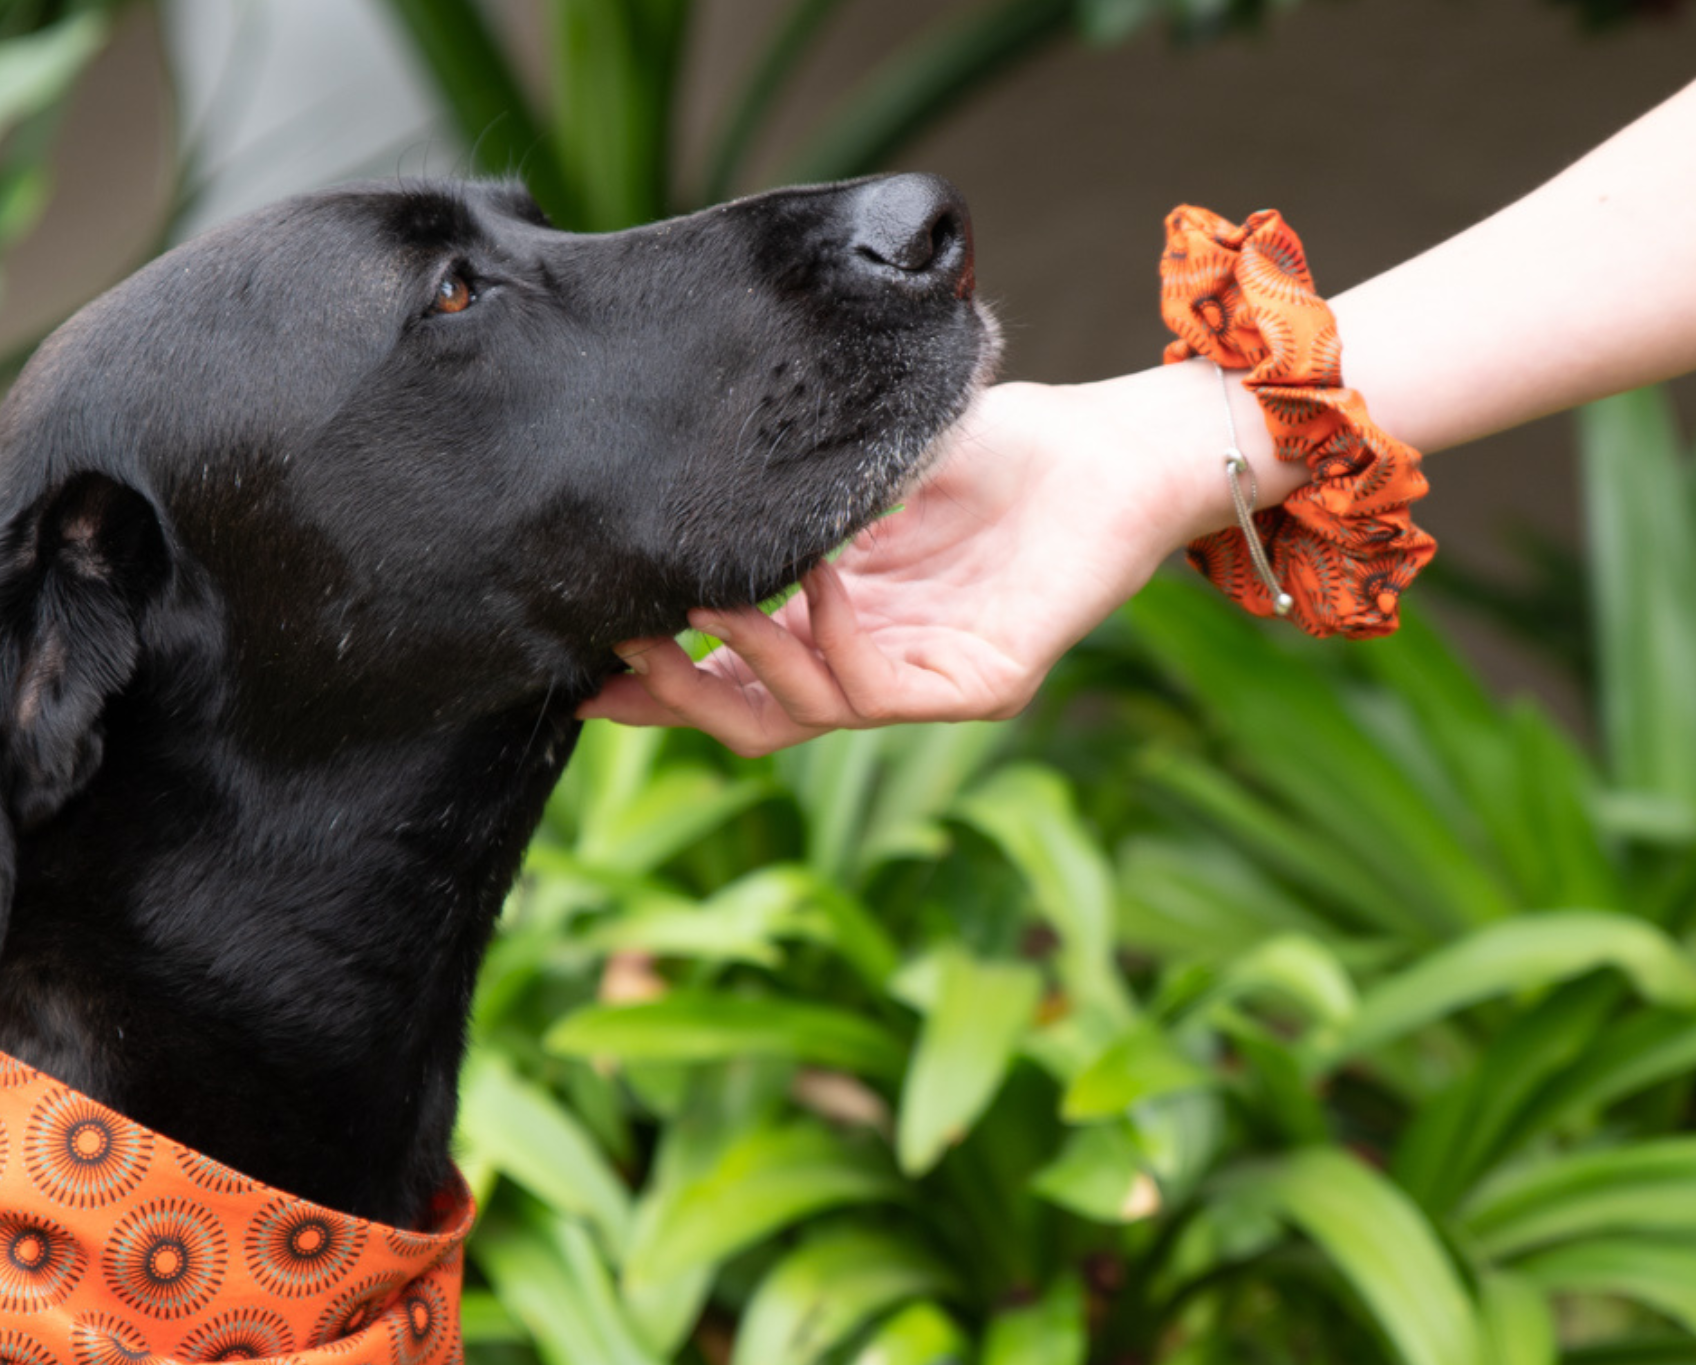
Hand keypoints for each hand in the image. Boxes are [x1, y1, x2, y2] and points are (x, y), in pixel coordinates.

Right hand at [576, 362, 1307, 754]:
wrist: (1120, 448)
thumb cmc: (1004, 444)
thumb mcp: (867, 458)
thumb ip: (790, 484)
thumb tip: (676, 455)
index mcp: (841, 619)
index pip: (733, 671)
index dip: (654, 677)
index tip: (576, 653)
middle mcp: (875, 663)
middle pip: (749, 721)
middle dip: (669, 695)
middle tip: (608, 648)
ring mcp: (926, 684)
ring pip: (797, 719)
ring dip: (736, 664)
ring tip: (697, 600)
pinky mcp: (981, 687)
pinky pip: (875, 687)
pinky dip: (825, 637)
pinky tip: (811, 577)